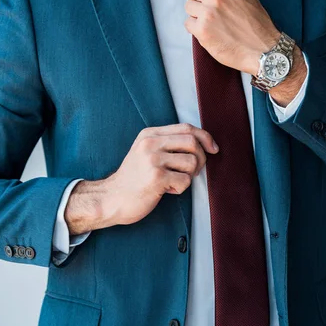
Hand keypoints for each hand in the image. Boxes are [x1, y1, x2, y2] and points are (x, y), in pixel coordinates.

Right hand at [101, 123, 218, 225]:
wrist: (112, 198)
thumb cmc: (133, 179)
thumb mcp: (146, 152)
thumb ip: (167, 143)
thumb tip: (202, 143)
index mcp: (149, 134)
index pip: (186, 127)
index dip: (205, 137)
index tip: (213, 149)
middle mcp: (150, 143)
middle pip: (192, 142)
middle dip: (201, 158)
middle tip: (193, 171)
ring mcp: (153, 160)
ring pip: (192, 162)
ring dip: (189, 176)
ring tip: (173, 181)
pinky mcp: (156, 178)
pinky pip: (185, 180)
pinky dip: (180, 188)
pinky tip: (166, 190)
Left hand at [179, 0, 280, 73]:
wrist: (263, 50)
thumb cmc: (258, 26)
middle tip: (201, 6)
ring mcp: (208, 13)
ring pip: (187, 7)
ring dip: (195, 14)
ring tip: (211, 22)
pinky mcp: (202, 30)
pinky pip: (188, 24)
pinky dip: (196, 28)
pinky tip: (210, 32)